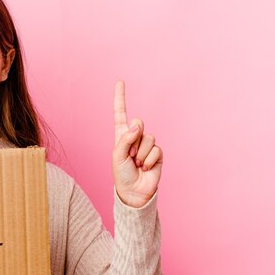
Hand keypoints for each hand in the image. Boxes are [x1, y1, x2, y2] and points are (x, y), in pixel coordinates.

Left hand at [113, 80, 162, 207]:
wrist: (134, 192)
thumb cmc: (121, 174)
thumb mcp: (117, 155)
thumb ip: (125, 138)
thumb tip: (137, 124)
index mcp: (121, 136)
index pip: (120, 114)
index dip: (120, 98)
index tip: (120, 81)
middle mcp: (135, 137)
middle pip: (138, 123)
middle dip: (134, 139)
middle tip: (130, 155)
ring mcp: (147, 145)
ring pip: (148, 137)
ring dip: (141, 153)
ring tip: (137, 164)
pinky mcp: (157, 153)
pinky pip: (156, 149)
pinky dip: (150, 159)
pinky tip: (146, 167)